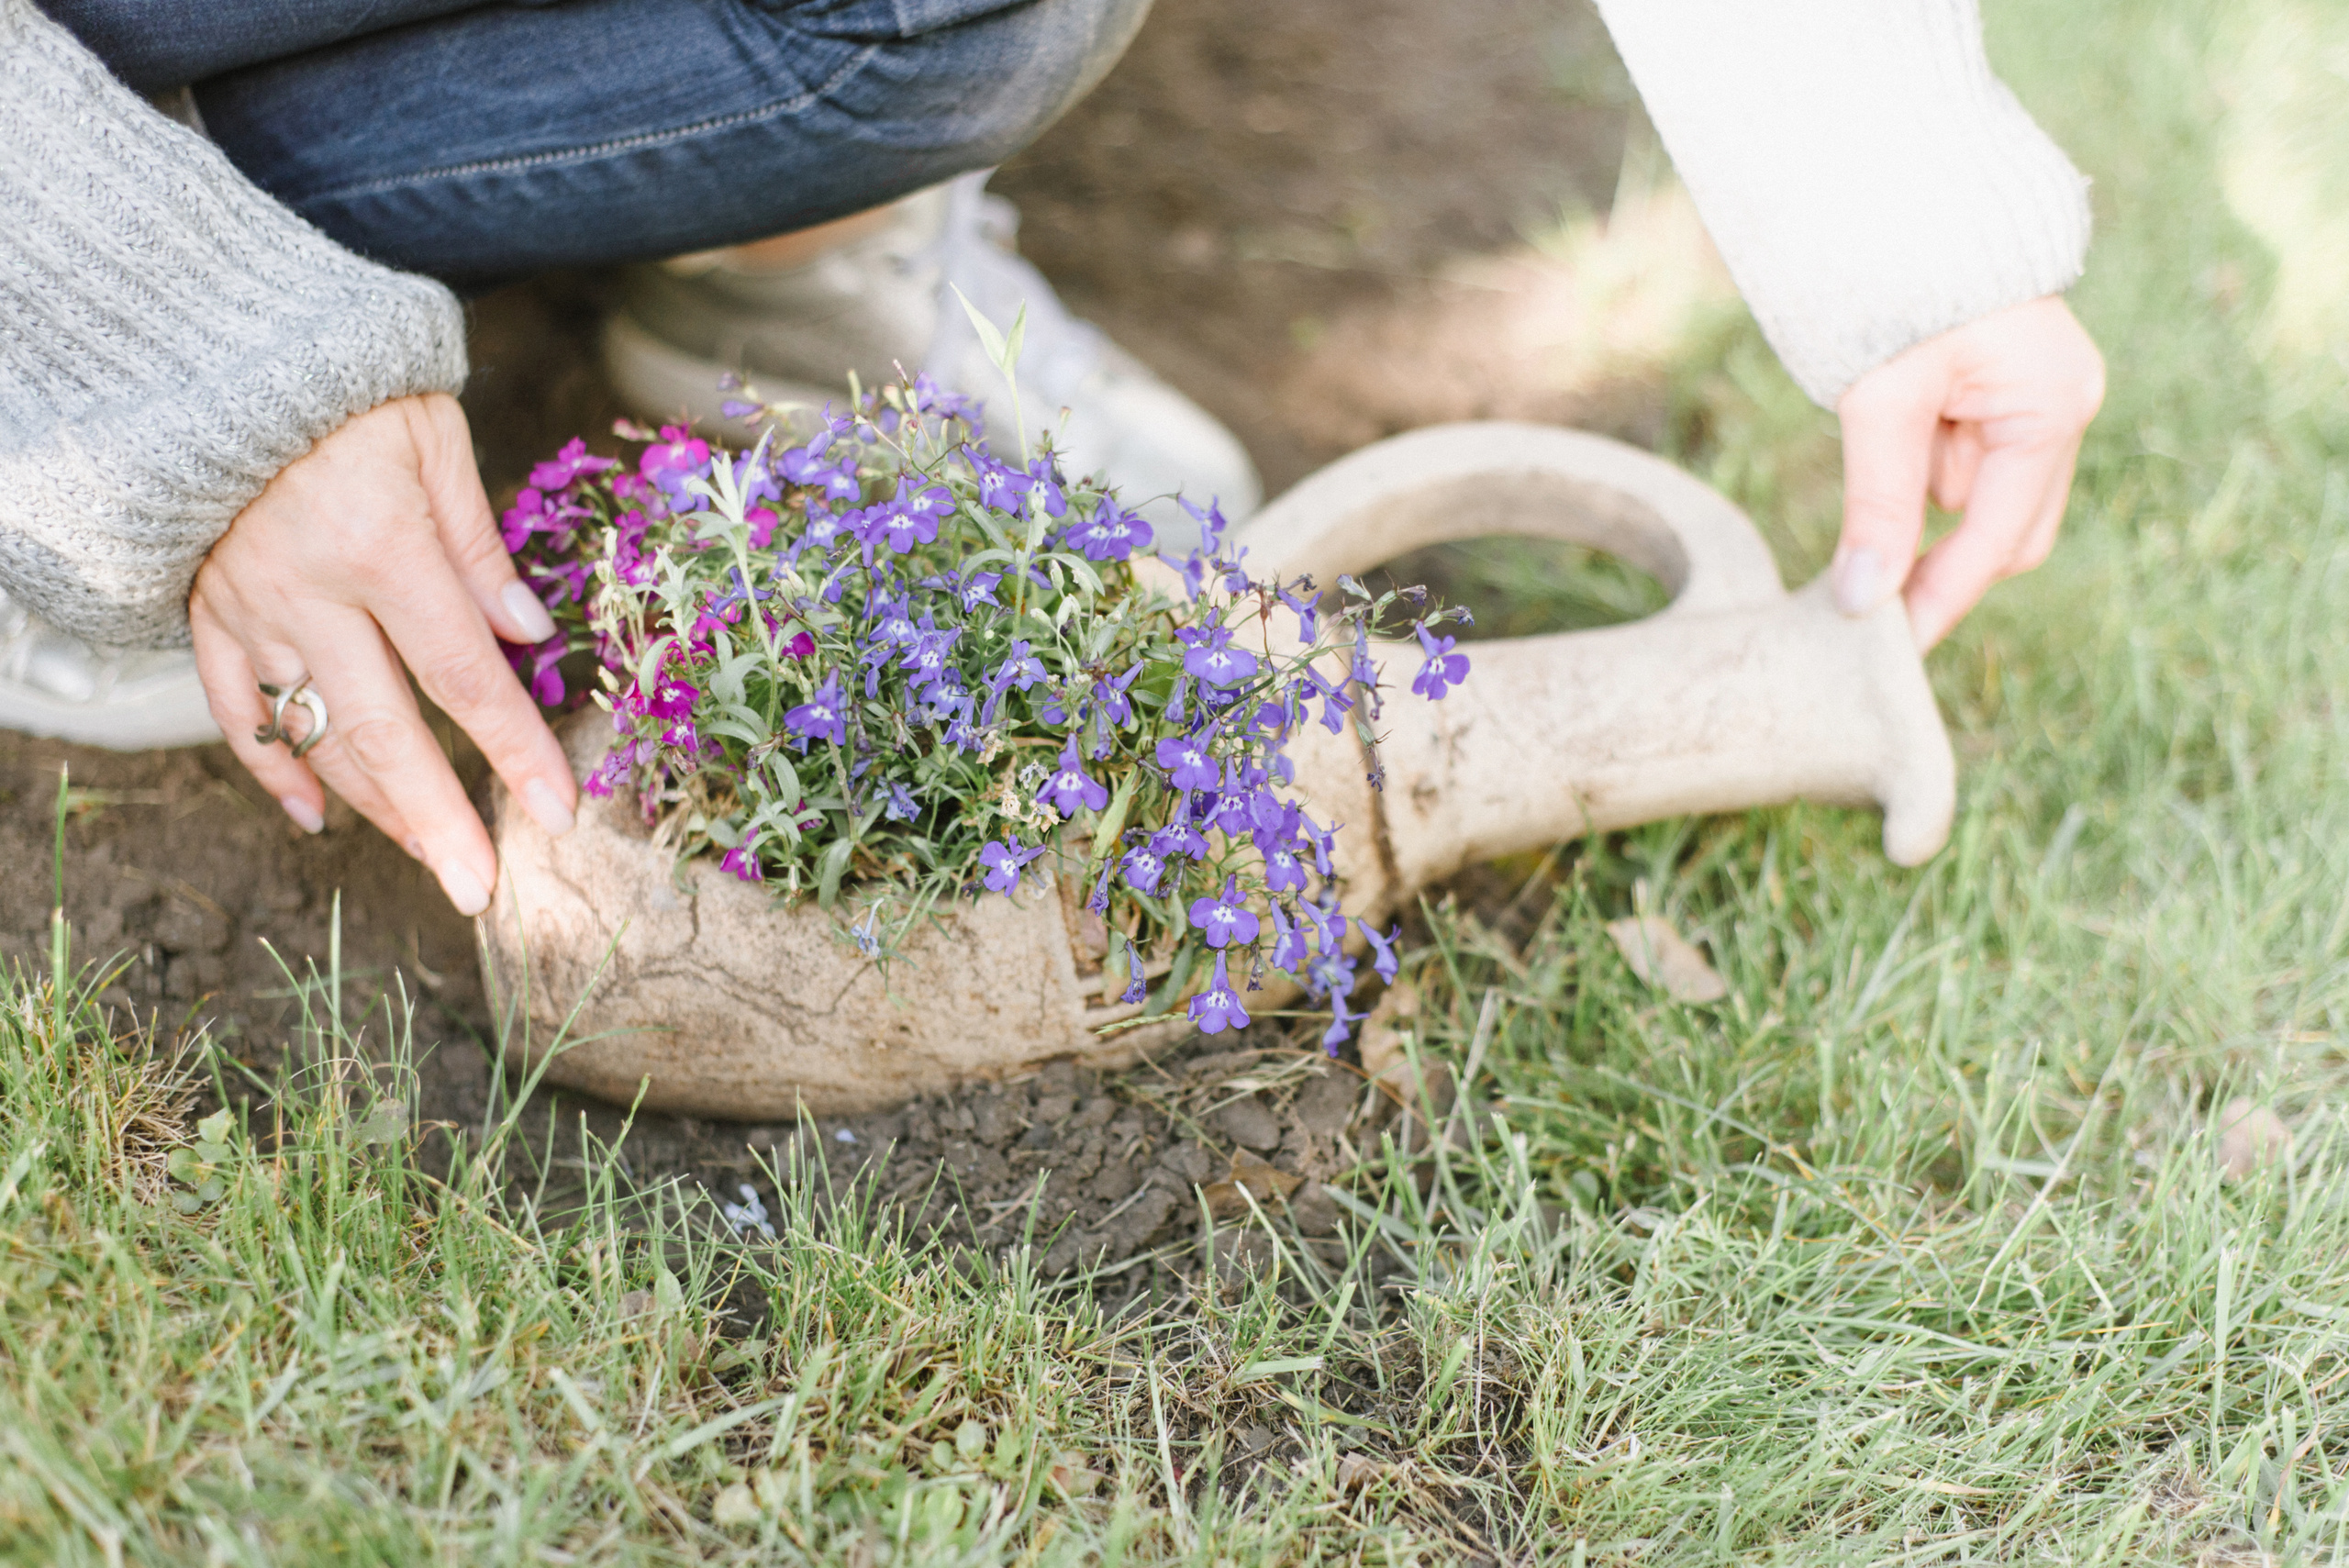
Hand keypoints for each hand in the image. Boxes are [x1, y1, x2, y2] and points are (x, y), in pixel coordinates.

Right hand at [189, 394, 576, 914]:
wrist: (220, 355)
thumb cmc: (351, 390)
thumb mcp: (435, 443)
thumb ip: (480, 549)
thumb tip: (528, 639)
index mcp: (381, 547)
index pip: (464, 674)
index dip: (514, 750)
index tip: (559, 813)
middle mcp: (309, 591)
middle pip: (383, 732)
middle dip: (438, 820)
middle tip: (480, 892)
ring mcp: (250, 607)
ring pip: (314, 733)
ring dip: (375, 805)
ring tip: (433, 856)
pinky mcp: (205, 609)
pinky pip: (234, 710)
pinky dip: (277, 769)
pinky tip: (321, 817)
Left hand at [1831, 295, 2104, 649]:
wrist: (1900, 188)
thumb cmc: (1898, 281)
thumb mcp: (1883, 399)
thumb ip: (1879, 501)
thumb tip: (1864, 599)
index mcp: (2050, 406)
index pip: (1997, 539)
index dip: (1941, 597)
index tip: (1890, 647)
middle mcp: (2060, 405)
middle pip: (2004, 531)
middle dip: (1939, 560)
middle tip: (1862, 592)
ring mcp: (2037, 397)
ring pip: (1979, 498)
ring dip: (1922, 496)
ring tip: (1876, 427)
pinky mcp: (2004, 389)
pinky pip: (1963, 457)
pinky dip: (1921, 464)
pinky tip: (1892, 414)